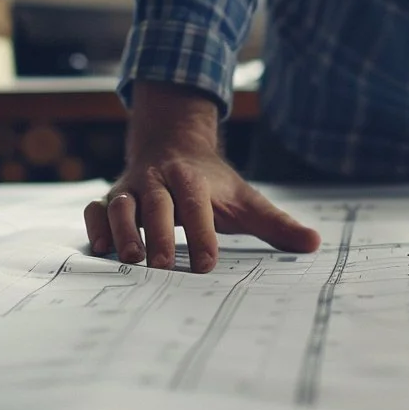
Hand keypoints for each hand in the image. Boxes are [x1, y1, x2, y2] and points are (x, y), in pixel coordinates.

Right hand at [82, 82, 319, 271]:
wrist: (172, 142)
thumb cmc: (211, 183)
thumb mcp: (245, 199)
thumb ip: (275, 224)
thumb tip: (314, 243)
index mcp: (192, 178)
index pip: (197, 205)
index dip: (201, 233)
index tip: (206, 264)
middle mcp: (158, 179)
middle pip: (155, 204)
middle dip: (155, 233)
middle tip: (160, 266)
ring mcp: (131, 188)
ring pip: (119, 204)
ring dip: (121, 230)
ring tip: (128, 260)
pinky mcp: (110, 198)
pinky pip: (94, 209)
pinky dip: (94, 226)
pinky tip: (100, 249)